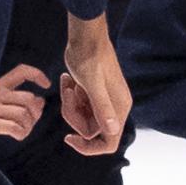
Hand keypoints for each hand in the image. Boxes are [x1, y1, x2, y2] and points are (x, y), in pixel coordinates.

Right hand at [0, 61, 50, 142]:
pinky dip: (22, 134)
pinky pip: (16, 128)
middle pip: (29, 98)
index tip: (46, 84)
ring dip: (29, 126)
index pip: (21, 72)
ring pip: (24, 114)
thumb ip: (19, 101)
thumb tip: (41, 101)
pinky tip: (17, 135)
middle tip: (31, 121)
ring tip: (22, 130)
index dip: (37, 75)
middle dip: (36, 112)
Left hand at [59, 17, 132, 156]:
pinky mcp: (93, 94)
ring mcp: (104, 101)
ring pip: (82, 118)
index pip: (109, 143)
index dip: (89, 148)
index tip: (69, 138)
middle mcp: (115, 108)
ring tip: (67, 85)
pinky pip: (79, 107)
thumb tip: (112, 130)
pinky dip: (70, 96)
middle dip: (73, 116)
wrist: (85, 36)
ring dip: (70, 104)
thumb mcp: (92, 84)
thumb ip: (102, 108)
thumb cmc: (89, 57)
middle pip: (90, 130)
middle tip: (67, 95)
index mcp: (118, 108)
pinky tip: (67, 80)